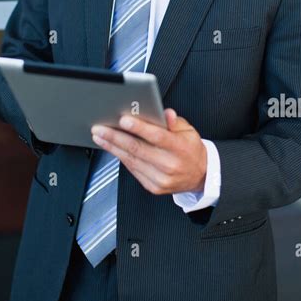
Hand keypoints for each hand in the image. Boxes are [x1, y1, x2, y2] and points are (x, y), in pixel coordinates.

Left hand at [91, 108, 206, 195]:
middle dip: (115, 137)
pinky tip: (112, 148)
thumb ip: (174, 121)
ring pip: (131, 160)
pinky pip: (133, 170)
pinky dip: (121, 157)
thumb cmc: (190, 150)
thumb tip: (164, 113)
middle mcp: (170, 165)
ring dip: (112, 147)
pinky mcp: (153, 187)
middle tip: (100, 128)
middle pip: (138, 149)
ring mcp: (161, 178)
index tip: (123, 120)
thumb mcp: (188, 131)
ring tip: (100, 136)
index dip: (139, 127)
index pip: (157, 136)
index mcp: (180, 148)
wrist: (200, 176)